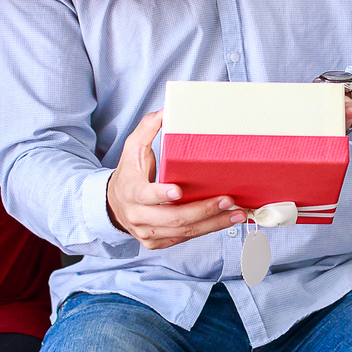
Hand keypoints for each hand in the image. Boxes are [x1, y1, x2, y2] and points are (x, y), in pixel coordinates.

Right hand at [104, 110, 249, 247]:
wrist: (114, 205)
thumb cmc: (129, 173)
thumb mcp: (133, 148)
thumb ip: (148, 128)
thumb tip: (168, 109)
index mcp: (131, 192)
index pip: (145, 195)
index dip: (161, 194)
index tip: (179, 190)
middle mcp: (138, 216)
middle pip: (173, 218)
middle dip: (202, 210)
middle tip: (227, 200)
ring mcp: (147, 233)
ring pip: (183, 232)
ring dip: (213, 224)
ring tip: (237, 213)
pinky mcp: (158, 242)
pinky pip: (185, 238)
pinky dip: (207, 230)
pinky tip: (226, 221)